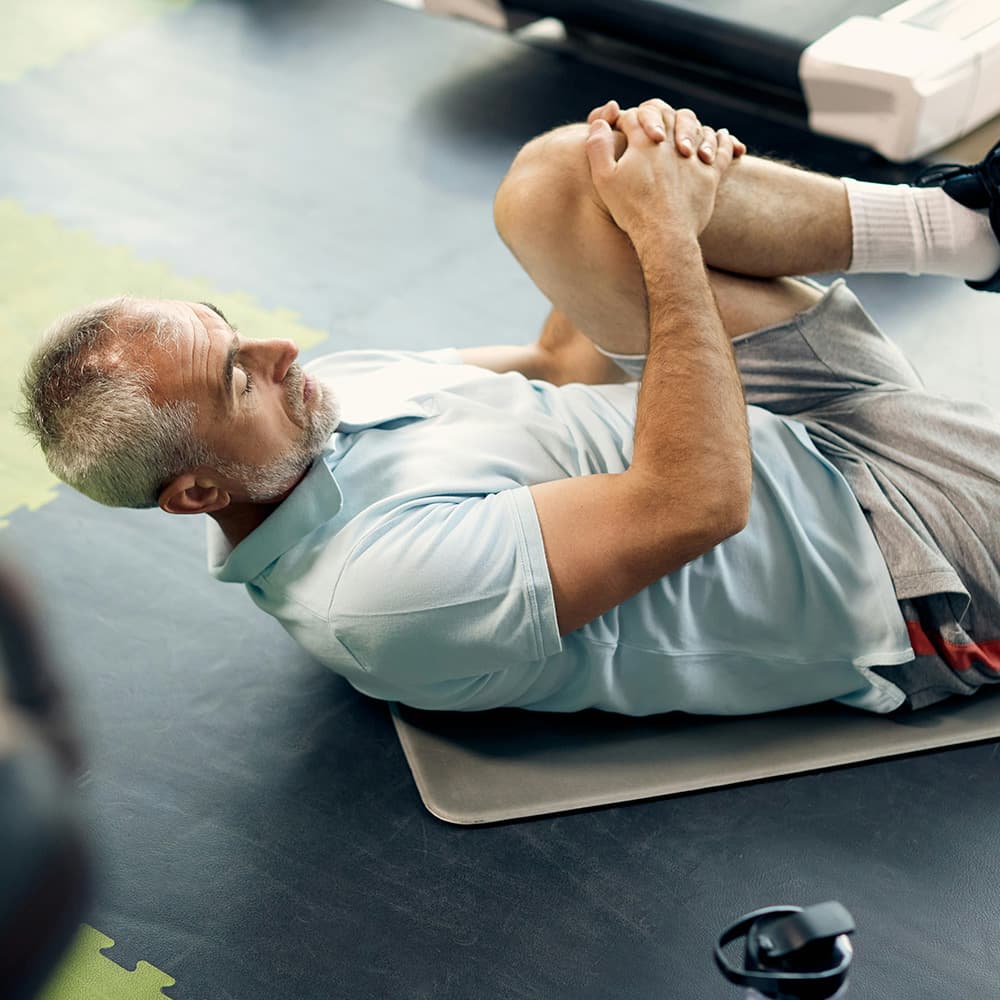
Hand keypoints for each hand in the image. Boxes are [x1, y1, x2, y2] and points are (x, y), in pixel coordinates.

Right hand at [585, 104, 737, 239]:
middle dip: (657, 118)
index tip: (621, 130)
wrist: (664, 235)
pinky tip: (723, 136)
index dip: (625, 120)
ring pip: (696, 127)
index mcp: (644, 141)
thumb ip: (598, 146)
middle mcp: (672, 142)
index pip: (634, 116)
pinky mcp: (710, 174)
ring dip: (689, 127)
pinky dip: (724, 140)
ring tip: (682, 135)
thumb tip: (600, 123)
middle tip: (652, 129)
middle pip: (667, 115)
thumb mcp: (604, 179)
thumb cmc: (632, 209)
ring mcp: (694, 156)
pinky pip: (723, 149)